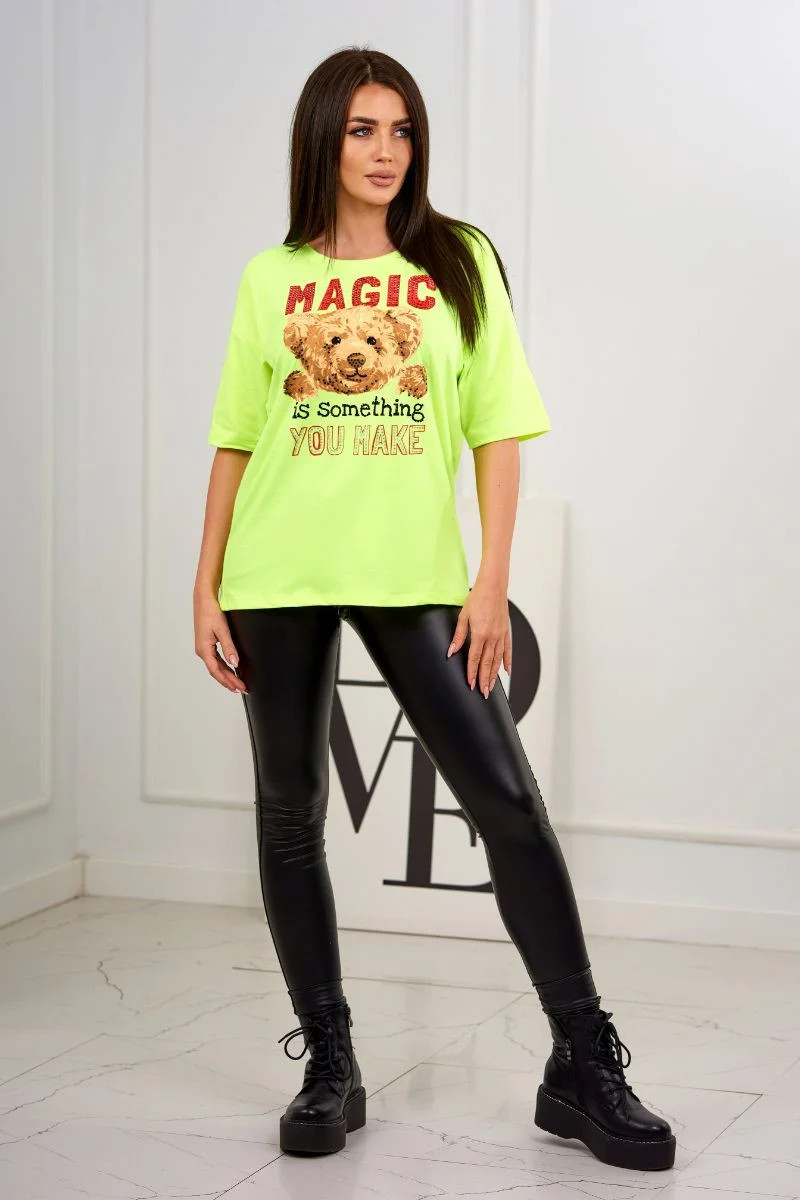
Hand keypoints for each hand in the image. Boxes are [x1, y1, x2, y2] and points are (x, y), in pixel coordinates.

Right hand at [194, 590, 247, 693]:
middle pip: (217, 671)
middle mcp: (202, 651)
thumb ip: (229, 647)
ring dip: (227, 675)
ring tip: (237, 683)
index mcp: (204, 650)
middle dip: (229, 681)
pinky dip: (223, 667)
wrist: (204, 599)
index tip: (238, 687)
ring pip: (216, 666)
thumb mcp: (222, 630)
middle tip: (242, 688)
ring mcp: (204, 648)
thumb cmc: (211, 612)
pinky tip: (231, 669)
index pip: (217, 671)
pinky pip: (215, 660)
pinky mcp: (207, 643)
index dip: (228, 681)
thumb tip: (234, 663)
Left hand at [447, 577, 510, 697]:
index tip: (471, 684)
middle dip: (485, 679)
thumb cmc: (477, 598)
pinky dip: (507, 662)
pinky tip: (506, 671)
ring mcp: (501, 635)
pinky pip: (508, 650)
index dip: (472, 673)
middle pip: (488, 663)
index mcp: (480, 633)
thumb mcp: (463, 616)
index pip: (475, 659)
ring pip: (498, 660)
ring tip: (492, 686)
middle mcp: (492, 637)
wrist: (493, 587)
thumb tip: (451, 651)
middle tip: (483, 692)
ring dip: (494, 675)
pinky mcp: (506, 632)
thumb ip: (458, 636)